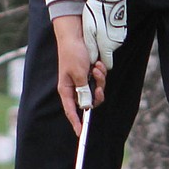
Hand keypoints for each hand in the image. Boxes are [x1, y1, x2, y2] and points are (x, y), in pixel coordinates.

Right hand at [53, 16, 105, 133]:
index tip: (81, 133)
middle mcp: (75, 87)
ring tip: (95, 67)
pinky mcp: (91, 73)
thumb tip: (87, 106)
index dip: (76, 122)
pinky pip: (101, 79)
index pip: (71, 110)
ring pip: (98, 89)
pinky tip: (97, 63)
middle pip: (90, 101)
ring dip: (100, 79)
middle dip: (97, 95)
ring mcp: (84, 79)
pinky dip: (101, 72)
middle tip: (99, 89)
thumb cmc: (73, 54)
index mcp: (66, 90)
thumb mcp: (79, 74)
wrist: (77, 36)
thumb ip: (84, 90)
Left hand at [83, 0, 127, 68]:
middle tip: (91, 41)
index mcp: (108, 46)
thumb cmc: (95, 12)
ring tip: (95, 30)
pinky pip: (113, 37)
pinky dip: (107, 35)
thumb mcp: (88, 31)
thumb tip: (92, 59)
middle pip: (107, 54)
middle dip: (99, 51)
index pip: (107, 64)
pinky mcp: (121, 29)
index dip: (99, 64)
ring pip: (109, 45)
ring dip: (103, 41)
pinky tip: (101, 26)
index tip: (92, 59)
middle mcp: (116, 43)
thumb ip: (91, 48)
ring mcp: (120, 36)